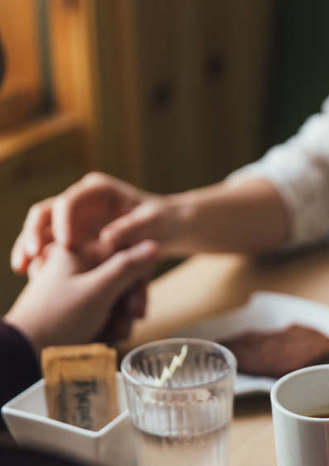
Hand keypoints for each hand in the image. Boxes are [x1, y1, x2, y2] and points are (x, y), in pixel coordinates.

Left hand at [5, 241, 157, 353]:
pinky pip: (101, 312)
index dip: (136, 281)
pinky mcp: (74, 308)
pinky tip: (106, 338)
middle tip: (128, 323)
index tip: (135, 304)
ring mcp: (74, 288)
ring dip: (120, 319)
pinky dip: (108, 326)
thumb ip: (127, 267)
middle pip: (120, 280)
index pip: (123, 256)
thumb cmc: (58, 318)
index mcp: (78, 252)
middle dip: (128, 306)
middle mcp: (76, 267)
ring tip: (115, 335)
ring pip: (114, 299)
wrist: (25, 351)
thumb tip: (152, 244)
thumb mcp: (98, 290)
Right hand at [11, 172, 171, 273]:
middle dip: (34, 232)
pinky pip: (50, 246)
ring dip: (29, 247)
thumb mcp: (154, 223)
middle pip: (46, 212)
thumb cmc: (164, 221)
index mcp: (98, 190)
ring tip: (21, 269)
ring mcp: (75, 218)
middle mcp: (81, 200)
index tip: (65, 244)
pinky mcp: (75, 235)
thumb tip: (108, 238)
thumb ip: (133, 228)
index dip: (64, 221)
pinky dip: (40, 259)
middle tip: (31, 255)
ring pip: (42, 229)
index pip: (70, 200)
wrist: (169, 228)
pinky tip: (31, 275)